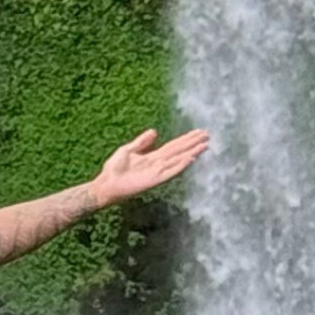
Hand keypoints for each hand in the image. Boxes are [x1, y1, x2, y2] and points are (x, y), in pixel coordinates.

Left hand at [93, 125, 210, 204]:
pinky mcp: (155, 179)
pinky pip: (171, 171)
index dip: (185, 139)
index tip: (198, 132)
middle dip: (193, 143)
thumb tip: (155, 131)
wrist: (107, 182)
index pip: (174, 146)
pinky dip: (181, 165)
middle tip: (207, 135)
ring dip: (191, 152)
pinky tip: (190, 158)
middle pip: (179, 151)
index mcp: (153, 156)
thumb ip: (142, 142)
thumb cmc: (115, 168)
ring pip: (179, 159)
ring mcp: (158, 171)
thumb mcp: (128, 149)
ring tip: (204, 145)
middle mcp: (159, 163)